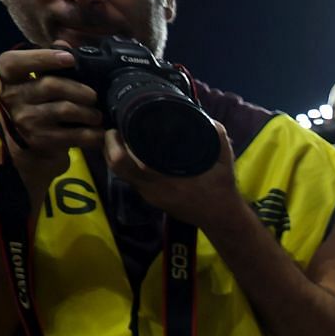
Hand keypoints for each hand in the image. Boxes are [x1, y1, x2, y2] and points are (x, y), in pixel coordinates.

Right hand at [0, 44, 103, 189]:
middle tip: (93, 96)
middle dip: (81, 90)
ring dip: (89, 112)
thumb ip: (48, 63)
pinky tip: (99, 132)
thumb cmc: (38, 108)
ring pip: (67, 109)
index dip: (43, 57)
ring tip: (96, 115)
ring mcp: (26, 121)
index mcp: (8, 79)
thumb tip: (64, 41)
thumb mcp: (36, 84)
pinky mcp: (41, 141)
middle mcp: (12, 98)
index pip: (14, 62)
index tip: (70, 58)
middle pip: (51, 85)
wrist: (31, 151)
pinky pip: (76, 134)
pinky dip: (93, 133)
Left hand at [104, 123, 244, 232]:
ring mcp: (150, 195)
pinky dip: (129, 165)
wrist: (221, 217)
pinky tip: (135, 155)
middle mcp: (151, 189)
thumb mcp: (224, 160)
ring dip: (117, 156)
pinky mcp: (152, 199)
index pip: (123, 161)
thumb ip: (217, 136)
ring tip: (122, 139)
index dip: (116, 143)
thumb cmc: (221, 188)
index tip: (119, 127)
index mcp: (163, 179)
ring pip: (121, 174)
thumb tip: (207, 118)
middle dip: (110, 147)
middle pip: (115, 166)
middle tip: (116, 131)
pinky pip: (131, 179)